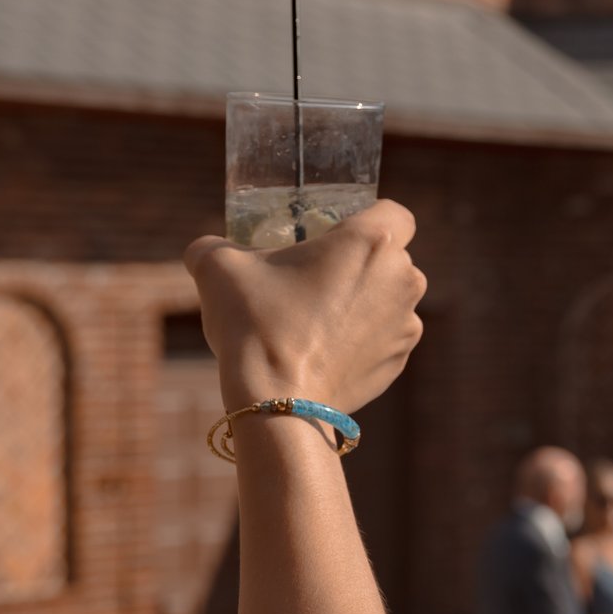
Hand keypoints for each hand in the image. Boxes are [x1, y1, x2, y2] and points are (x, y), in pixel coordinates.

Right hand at [185, 202, 426, 413]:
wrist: (276, 401)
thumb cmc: (254, 322)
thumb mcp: (218, 268)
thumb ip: (214, 247)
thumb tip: (205, 249)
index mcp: (373, 242)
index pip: (394, 212)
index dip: (366, 218)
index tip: (335, 233)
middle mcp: (404, 279)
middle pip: (390, 258)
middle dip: (358, 262)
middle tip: (313, 276)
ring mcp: (407, 324)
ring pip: (388, 299)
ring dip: (362, 301)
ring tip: (315, 317)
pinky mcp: (399, 360)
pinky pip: (384, 337)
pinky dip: (362, 338)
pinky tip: (324, 348)